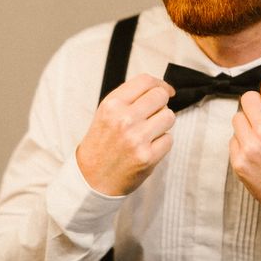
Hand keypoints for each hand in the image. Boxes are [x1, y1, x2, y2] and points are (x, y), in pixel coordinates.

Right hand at [76, 74, 175, 195]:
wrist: (91, 180)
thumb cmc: (101, 145)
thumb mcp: (106, 113)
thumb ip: (130, 98)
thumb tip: (161, 88)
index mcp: (112, 105)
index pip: (145, 81)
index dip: (160, 84)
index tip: (166, 90)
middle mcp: (124, 119)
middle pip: (160, 96)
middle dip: (162, 104)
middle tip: (154, 114)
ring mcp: (137, 138)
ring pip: (169, 116)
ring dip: (163, 123)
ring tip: (149, 132)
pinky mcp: (148, 156)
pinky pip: (169, 139)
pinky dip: (162, 143)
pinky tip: (148, 147)